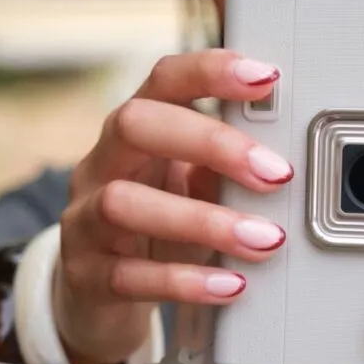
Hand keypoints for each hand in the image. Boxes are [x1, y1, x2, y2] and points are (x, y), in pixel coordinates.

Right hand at [56, 50, 291, 363]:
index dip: (210, 71)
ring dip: (205, 220)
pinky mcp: (86, 276)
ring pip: (123, 202)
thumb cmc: (159, 228)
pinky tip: (232, 286)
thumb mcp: (193, 190)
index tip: (266, 78)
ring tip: (266, 240)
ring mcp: (84, 220)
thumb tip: (279, 164)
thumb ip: (224, 170)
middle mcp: (103, 165)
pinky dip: (186, 280)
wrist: (99, 292)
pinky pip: (129, 276)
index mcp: (137, 132)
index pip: (163, 81)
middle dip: (211, 143)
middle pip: (135, 124)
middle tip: (276, 174)